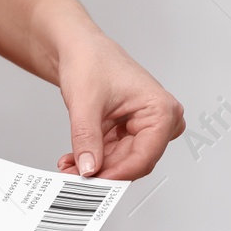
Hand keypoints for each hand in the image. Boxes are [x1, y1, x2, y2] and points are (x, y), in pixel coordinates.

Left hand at [53, 36, 184, 179]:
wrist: (80, 48)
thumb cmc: (91, 60)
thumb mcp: (85, 103)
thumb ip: (87, 139)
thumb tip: (89, 169)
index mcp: (160, 108)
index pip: (145, 155)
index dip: (118, 173)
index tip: (94, 183)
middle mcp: (160, 119)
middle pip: (135, 162)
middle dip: (104, 171)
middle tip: (75, 178)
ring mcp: (146, 126)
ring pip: (123, 161)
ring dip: (96, 166)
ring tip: (69, 166)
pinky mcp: (130, 130)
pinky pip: (115, 154)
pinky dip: (94, 158)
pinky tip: (74, 160)